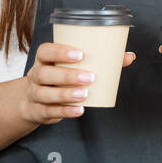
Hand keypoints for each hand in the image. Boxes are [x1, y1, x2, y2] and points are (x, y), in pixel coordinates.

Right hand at [20, 42, 135, 124]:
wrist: (32, 101)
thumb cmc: (58, 79)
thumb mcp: (71, 68)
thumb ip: (100, 61)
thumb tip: (129, 56)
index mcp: (44, 60)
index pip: (45, 51)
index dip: (59, 52)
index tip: (79, 54)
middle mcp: (36, 76)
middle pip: (44, 73)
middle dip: (67, 75)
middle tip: (89, 77)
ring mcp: (35, 94)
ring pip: (44, 93)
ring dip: (65, 94)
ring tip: (84, 94)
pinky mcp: (38, 111)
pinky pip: (49, 111)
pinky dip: (65, 111)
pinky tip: (79, 110)